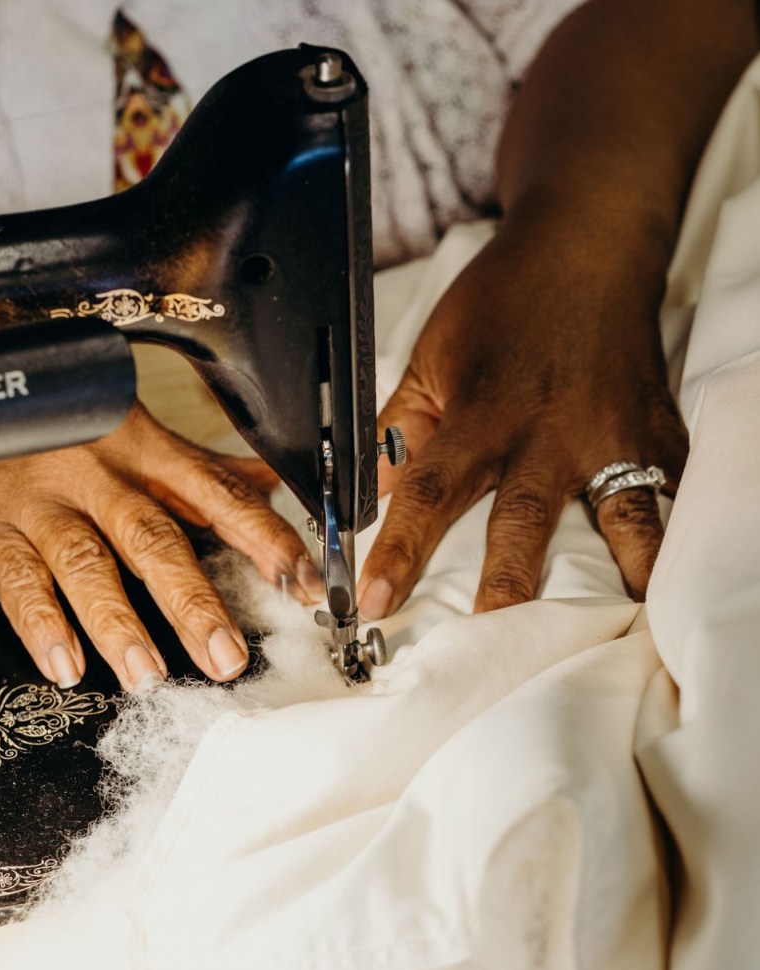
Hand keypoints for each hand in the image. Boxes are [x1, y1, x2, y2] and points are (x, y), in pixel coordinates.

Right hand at [0, 402, 321, 690]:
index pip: (220, 497)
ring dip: (117, 623)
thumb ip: (205, 471)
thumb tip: (273, 482)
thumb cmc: (70, 431)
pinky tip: (64, 664)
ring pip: (85, 563)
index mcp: (149, 454)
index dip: (267, 539)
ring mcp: (45, 502)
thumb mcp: (142, 439)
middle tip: (225, 655)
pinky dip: (40, 625)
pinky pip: (15, 578)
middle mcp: (100, 477)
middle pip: (154, 539)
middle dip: (193, 601)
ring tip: (147, 674)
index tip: (304, 582)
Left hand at [358, 218, 687, 619]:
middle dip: (506, 585)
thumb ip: (404, 427)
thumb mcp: (431, 355)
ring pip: (622, 514)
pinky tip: (672, 579)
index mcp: (483, 412)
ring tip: (629, 625)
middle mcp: (550, 430)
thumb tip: (376, 494)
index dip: (398, 549)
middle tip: (489, 644)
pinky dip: (674, 537)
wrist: (586, 249)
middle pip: (525, 518)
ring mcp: (613, 434)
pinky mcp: (657, 433)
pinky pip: (671, 493)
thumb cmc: (502, 302)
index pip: (430, 490)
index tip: (372, 600)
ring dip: (623, 572)